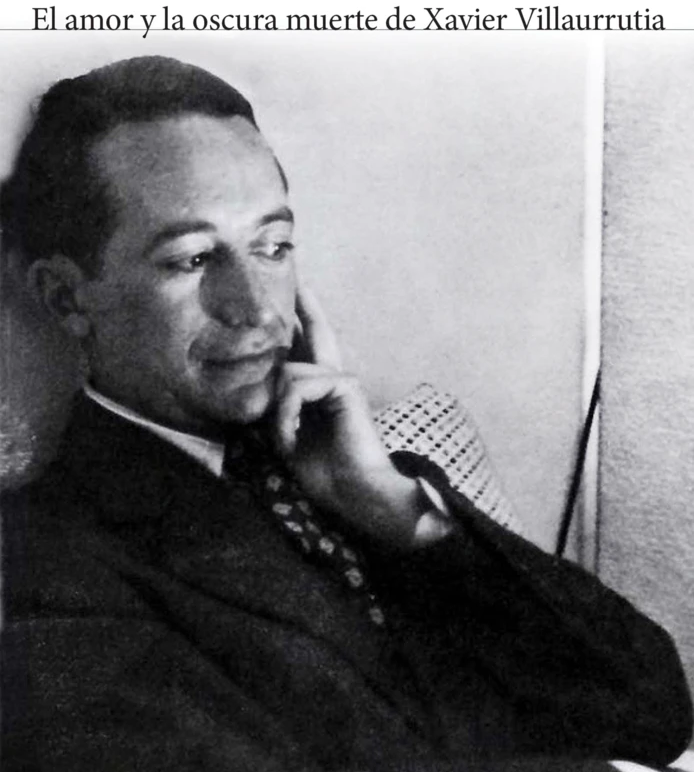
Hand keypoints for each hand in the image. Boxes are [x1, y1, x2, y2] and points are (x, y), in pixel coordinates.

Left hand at [272, 286, 432, 548]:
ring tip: (285, 441)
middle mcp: (333, 378)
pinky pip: (298, 387)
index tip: (296, 290)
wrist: (356, 495)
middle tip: (297, 276)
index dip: (304, 317)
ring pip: (288, 374)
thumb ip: (277, 408)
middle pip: (315, 331)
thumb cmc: (324, 474)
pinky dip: (287, 414)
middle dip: (305, 305)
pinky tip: (293, 437)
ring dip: (277, 412)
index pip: (309, 347)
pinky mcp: (346, 385)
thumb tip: (262, 383)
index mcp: (321, 391)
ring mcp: (341, 379)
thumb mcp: (287, 437)